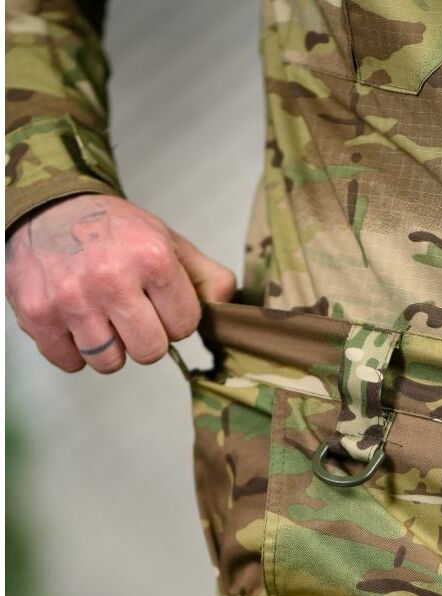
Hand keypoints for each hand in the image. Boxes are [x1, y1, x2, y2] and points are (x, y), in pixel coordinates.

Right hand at [5, 194, 235, 373]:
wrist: (47, 207)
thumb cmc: (113, 231)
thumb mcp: (168, 241)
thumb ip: (207, 277)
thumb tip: (225, 309)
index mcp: (152, 257)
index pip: (184, 327)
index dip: (174, 318)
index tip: (158, 302)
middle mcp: (111, 278)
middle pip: (150, 352)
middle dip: (145, 338)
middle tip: (130, 313)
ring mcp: (72, 299)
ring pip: (109, 363)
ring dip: (109, 347)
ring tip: (100, 315)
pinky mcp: (38, 314)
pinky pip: (70, 362)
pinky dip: (74, 350)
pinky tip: (74, 321)